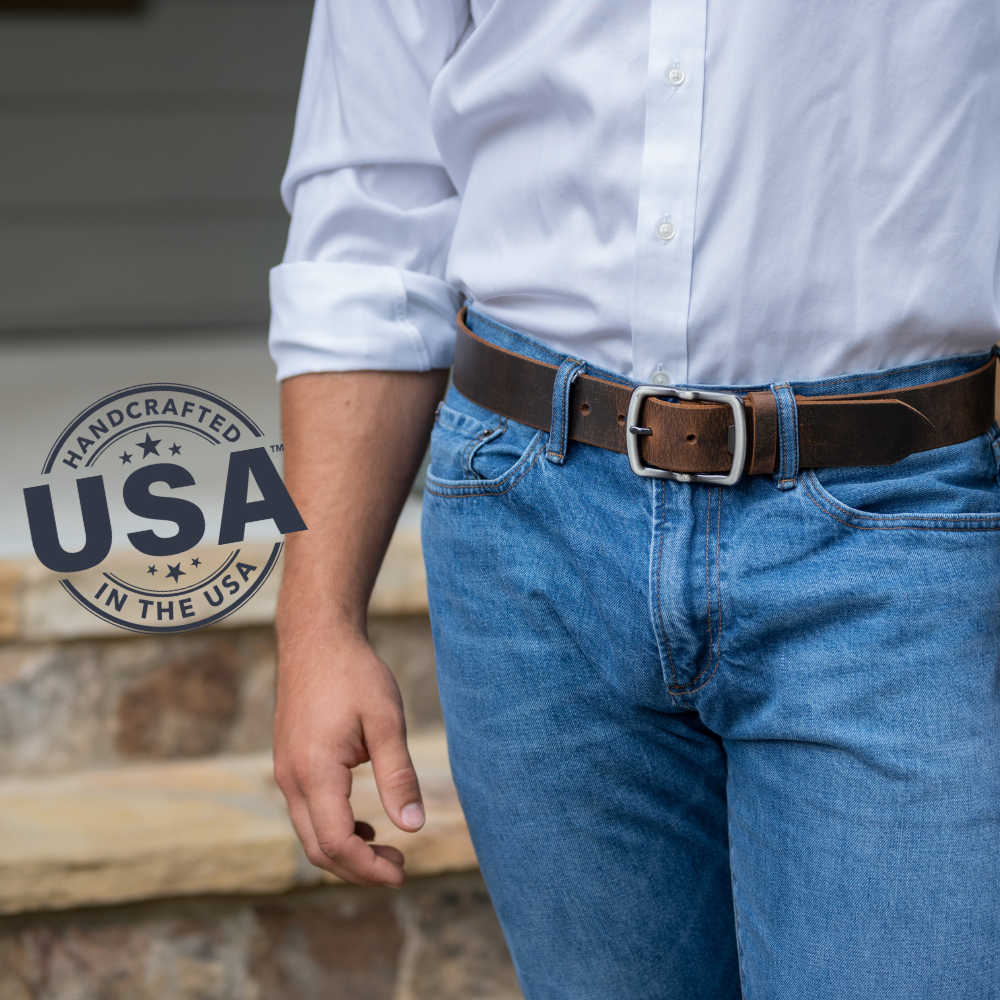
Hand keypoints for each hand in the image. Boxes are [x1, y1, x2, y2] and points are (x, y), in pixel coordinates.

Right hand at [272, 625, 424, 886]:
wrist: (316, 637)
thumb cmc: (354, 673)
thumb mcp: (386, 721)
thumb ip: (398, 775)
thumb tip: (414, 827)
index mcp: (314, 771)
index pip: (337, 843)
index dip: (369, 868)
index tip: (403, 872)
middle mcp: (290, 778)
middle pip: (318, 848)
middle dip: (358, 870)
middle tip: (400, 869)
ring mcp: (284, 771)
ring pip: (309, 833)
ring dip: (346, 852)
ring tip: (387, 852)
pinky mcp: (288, 763)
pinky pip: (306, 812)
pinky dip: (333, 830)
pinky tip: (365, 826)